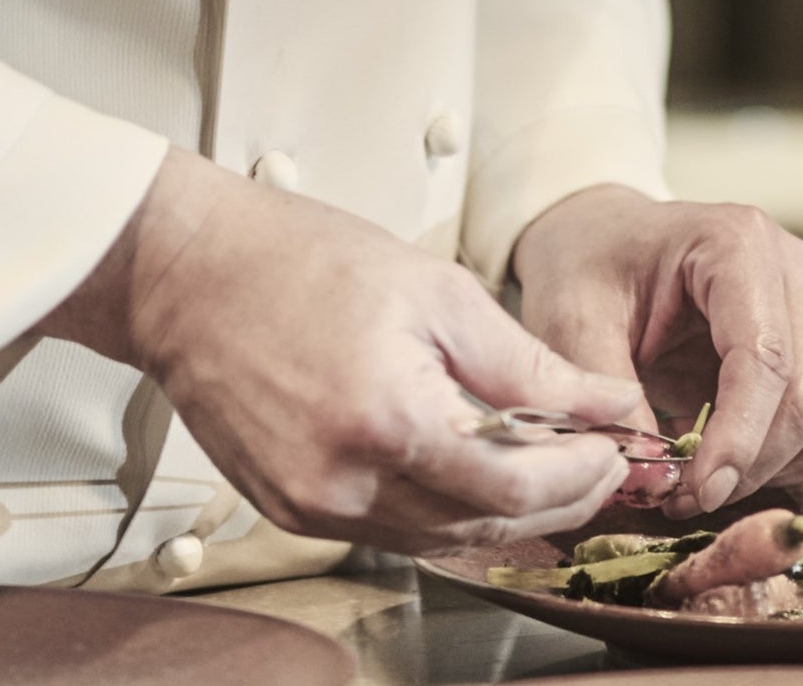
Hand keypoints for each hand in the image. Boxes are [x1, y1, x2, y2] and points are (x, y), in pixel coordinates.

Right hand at [47, 150, 640, 551]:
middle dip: (556, 504)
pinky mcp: (291, 512)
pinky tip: (474, 474)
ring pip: (439, 541)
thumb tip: (607, 405)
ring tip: (551, 471)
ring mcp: (312, 506)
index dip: (578, 479)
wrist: (187, 273)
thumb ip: (528, 364)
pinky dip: (443, 510)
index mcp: (387, 418)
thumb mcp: (436, 291)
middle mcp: (344, 482)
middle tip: (599, 468)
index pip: (513, 489)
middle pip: (482, 530)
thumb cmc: (304, 260)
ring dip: (504, 514)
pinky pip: (391, 532)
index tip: (615, 451)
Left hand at [509, 185, 802, 512]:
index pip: (765, 358)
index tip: (699, 492)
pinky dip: (769, 463)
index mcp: (738, 244)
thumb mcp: (572, 322)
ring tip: (687, 479)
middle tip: (681, 497)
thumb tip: (653, 479)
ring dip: (760, 470)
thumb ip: (607, 400)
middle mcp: (791, 273)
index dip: (739, 438)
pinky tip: (711, 457)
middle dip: (748, 464)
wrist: (599, 238)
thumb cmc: (585, 266)